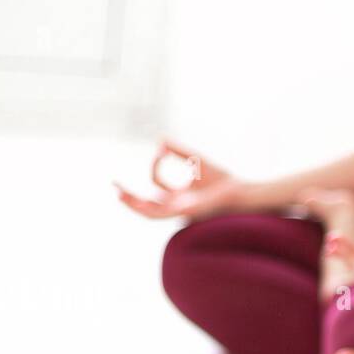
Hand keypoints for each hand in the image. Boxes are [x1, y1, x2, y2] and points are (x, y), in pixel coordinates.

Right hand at [115, 140, 244, 219]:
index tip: (161, 148)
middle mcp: (177, 205)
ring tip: (119, 194)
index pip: (157, 181)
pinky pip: (162, 214)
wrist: (238, 192)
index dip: (155, 163)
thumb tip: (160, 139)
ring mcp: (179, 211)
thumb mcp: (196, 160)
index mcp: (179, 195)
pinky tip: (139, 199)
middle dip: (130, 197)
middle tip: (114, 186)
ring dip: (133, 205)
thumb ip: (178, 151)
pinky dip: (149, 207)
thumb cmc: (223, 180)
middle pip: (147, 203)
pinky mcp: (184, 213)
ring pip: (150, 213)